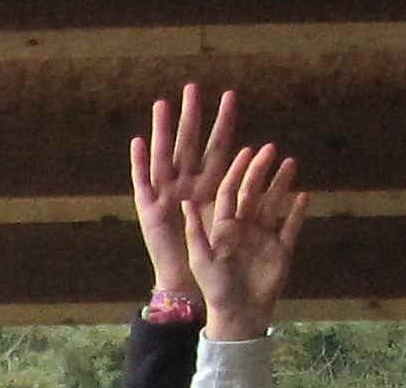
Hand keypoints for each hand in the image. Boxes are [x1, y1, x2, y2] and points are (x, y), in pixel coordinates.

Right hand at [131, 84, 240, 301]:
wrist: (190, 282)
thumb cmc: (215, 251)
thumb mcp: (237, 220)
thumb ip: (248, 196)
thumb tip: (265, 168)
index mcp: (210, 183)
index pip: (219, 146)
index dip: (224, 123)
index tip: (231, 96)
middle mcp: (187, 183)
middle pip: (188, 143)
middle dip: (190, 116)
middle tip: (193, 87)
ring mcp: (166, 193)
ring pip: (164, 155)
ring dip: (162, 131)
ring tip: (162, 105)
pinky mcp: (148, 209)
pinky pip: (143, 182)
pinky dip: (140, 163)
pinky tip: (139, 142)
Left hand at [182, 144, 304, 341]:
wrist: (239, 314)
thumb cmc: (215, 288)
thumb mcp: (201, 259)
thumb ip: (196, 231)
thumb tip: (185, 202)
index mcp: (223, 227)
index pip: (229, 193)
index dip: (236, 173)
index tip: (245, 152)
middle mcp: (244, 228)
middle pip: (253, 193)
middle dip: (261, 171)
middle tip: (271, 148)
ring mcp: (264, 237)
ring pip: (274, 204)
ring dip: (282, 184)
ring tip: (291, 162)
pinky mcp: (282, 250)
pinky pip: (291, 226)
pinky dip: (298, 212)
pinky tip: (305, 195)